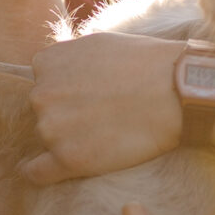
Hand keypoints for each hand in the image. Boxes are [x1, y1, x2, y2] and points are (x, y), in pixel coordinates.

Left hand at [21, 33, 186, 183]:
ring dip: (65, 140)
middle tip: (100, 115)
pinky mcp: (69, 159)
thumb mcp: (98, 41)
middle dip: (65, 114)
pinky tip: (45, 171)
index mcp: (46, 63)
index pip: (42, 81)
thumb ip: (68, 56)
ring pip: (46, 139)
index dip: (65, 90)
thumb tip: (54, 69)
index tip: (86, 96)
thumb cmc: (146, 63)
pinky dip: (38, 172)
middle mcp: (42, 95)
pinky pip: (37, 172)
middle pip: (43, 111)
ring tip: (102, 134)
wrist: (177, 93)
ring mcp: (52, 128)